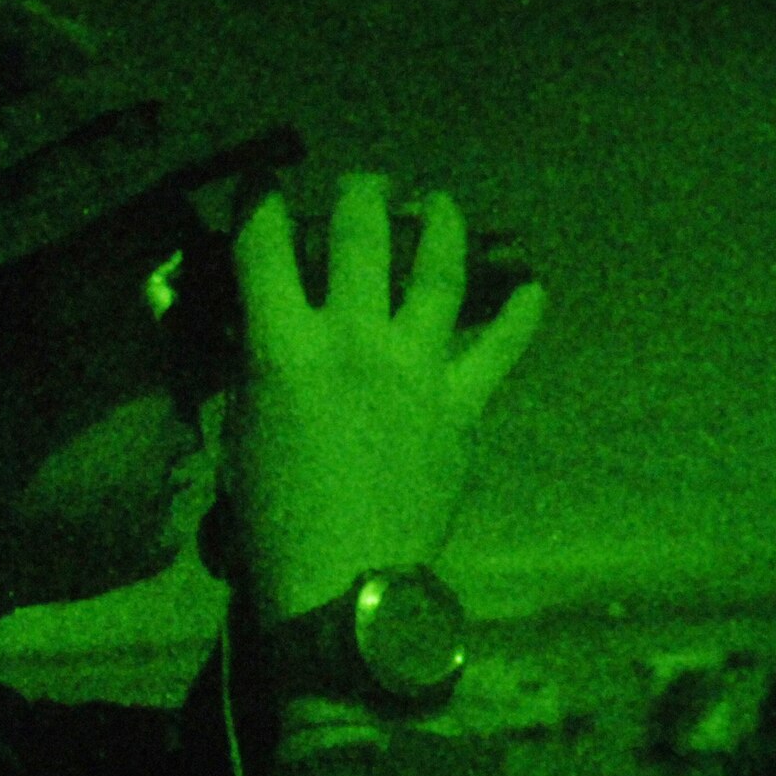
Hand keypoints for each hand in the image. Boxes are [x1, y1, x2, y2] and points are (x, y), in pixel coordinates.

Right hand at [220, 171, 547, 621]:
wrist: (342, 589)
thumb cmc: (272, 524)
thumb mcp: (242, 433)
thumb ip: (258, 369)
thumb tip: (267, 330)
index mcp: (282, 346)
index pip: (264, 240)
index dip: (260, 198)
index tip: (264, 186)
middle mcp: (354, 339)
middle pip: (360, 229)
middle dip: (360, 191)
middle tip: (363, 187)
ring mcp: (416, 368)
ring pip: (439, 267)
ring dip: (439, 223)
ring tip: (436, 204)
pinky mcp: (462, 407)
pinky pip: (500, 348)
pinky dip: (520, 315)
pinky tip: (533, 288)